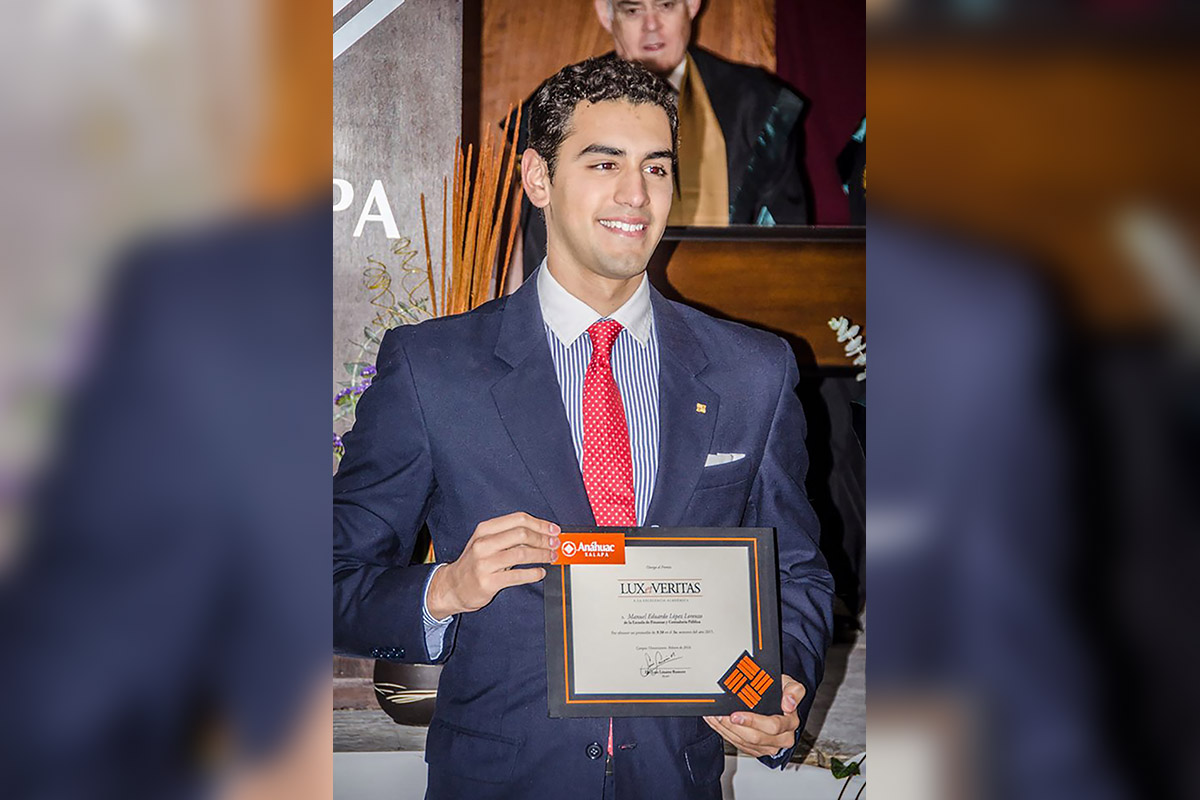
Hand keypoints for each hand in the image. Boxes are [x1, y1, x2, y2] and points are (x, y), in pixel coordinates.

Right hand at [426, 512, 558, 617]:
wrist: (452, 586)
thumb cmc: (474, 563)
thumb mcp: (486, 542)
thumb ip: (509, 536)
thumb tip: (541, 533)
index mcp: (485, 529)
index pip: (518, 519)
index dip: (540, 524)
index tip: (554, 530)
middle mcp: (483, 544)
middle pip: (521, 534)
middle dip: (543, 539)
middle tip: (555, 544)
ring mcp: (485, 563)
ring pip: (521, 553)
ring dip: (541, 555)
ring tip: (550, 557)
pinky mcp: (488, 582)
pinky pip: (517, 576)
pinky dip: (533, 573)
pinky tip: (540, 572)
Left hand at [703, 674, 804, 757]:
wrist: (779, 702)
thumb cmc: (782, 693)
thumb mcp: (791, 685)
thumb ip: (794, 690)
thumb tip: (788, 703)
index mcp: (790, 723)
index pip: (772, 726)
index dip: (752, 721)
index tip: (736, 715)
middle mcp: (783, 738)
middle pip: (755, 737)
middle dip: (734, 726)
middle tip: (721, 716)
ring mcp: (770, 746)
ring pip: (745, 743)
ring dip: (726, 730)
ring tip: (716, 717)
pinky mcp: (758, 750)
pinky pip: (740, 745)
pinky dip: (725, 734)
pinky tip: (717, 723)